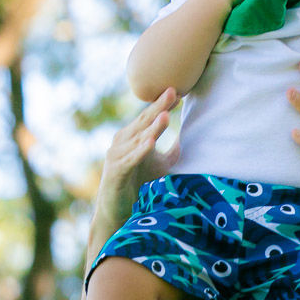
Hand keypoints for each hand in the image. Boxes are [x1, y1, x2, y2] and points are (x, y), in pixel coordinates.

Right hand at [90, 88, 178, 256]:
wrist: (116, 207)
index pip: (149, 117)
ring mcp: (117, 156)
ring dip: (152, 127)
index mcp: (131, 136)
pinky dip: (140, 150)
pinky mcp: (116, 171)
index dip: (162, 104)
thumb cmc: (136, 181)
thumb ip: (170, 152)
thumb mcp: (158, 165)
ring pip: (138, 139)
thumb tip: (184, 140)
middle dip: (158, 107)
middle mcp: (122, 142)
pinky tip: (151, 142)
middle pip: (143, 122)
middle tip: (172, 92)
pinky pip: (131, 159)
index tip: (178, 91)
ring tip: (166, 115)